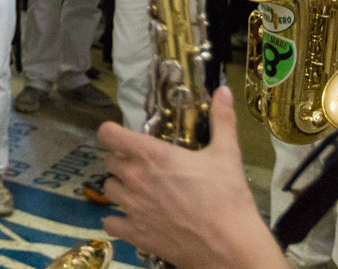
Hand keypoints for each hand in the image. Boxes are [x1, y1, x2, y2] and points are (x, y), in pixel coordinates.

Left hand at [97, 87, 287, 268]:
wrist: (229, 245)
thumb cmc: (226, 196)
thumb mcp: (226, 154)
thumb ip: (222, 120)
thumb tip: (224, 91)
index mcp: (151, 155)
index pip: (109, 134)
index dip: (112, 132)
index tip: (121, 136)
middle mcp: (134, 178)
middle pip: (109, 161)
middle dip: (121, 160)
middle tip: (141, 165)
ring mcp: (132, 207)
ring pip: (108, 189)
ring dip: (119, 187)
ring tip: (137, 190)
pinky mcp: (135, 233)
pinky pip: (110, 223)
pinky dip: (116, 220)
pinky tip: (131, 219)